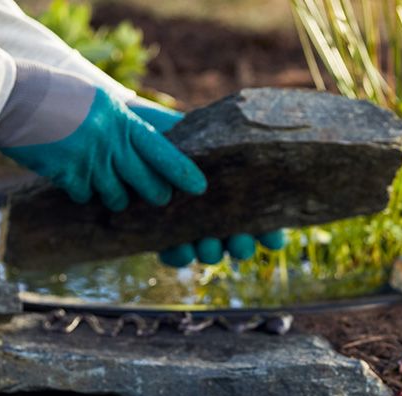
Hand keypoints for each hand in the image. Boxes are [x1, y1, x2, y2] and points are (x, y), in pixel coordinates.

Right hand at [0, 62, 206, 210]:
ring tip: (104, 181)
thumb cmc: (54, 97)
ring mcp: (89, 159)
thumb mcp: (96, 102)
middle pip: (148, 183)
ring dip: (115, 195)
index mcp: (121, 119)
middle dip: (155, 195)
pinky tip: (71, 175)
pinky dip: (82, 192)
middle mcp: (110, 140)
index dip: (183, 171)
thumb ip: (121, 124)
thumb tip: (146, 151)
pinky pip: (86, 196)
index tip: (200, 186)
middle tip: (158, 196)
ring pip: (118, 196)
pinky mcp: (67, 174)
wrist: (7, 96)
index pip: (162, 150)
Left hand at [128, 101, 286, 266]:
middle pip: (237, 240)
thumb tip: (250, 174)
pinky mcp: (163, 233)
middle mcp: (215, 213)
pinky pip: (175, 254)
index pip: (259, 218)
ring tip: (208, 246)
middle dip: (241, 246)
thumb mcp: (201, 136)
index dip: (270, 233)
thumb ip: (222, 152)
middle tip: (240, 244)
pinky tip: (179, 248)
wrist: (127, 135)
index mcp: (233, 191)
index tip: (274, 239)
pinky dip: (178, 254)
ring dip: (211, 252)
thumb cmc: (173, 133)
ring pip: (209, 250)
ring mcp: (191, 225)